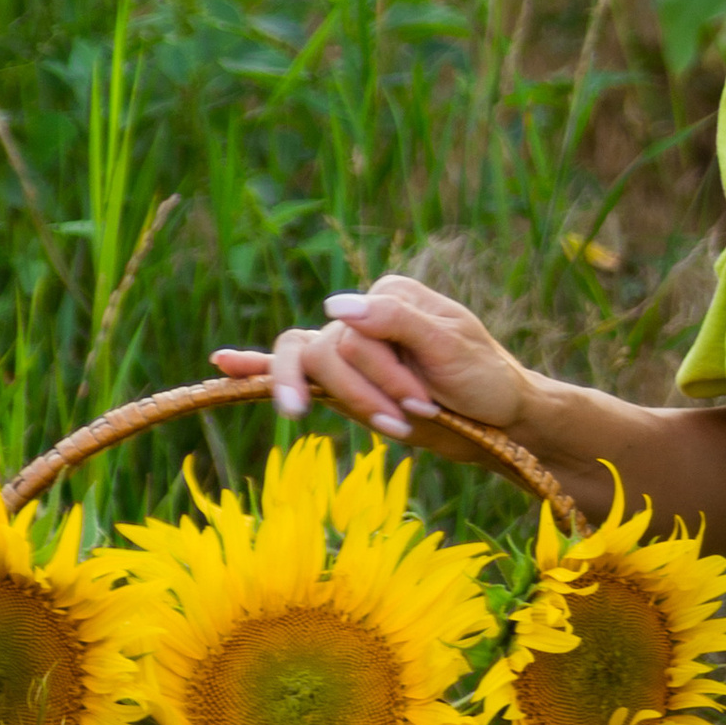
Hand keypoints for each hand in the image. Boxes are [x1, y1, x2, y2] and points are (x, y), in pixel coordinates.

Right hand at [212, 274, 527, 442]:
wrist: (502, 420)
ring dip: (347, 400)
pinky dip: (258, 367)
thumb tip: (335, 304)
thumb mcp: (452, 348)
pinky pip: (294, 368)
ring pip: (310, 364)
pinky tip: (223, 365)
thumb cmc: (486, 380)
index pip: (353, 331)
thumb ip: (398, 322)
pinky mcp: (346, 383)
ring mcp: (352, 350)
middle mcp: (365, 317)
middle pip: (327, 350)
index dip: (379, 373)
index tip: (420, 406)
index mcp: (391, 296)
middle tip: (407, 423)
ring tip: (385, 428)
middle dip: (364, 393)